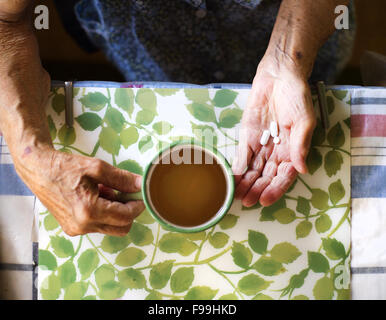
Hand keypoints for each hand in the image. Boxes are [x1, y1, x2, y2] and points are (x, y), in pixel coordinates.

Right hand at [16, 147, 144, 235]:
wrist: (38, 170)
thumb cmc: (65, 167)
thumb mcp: (97, 168)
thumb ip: (122, 179)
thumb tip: (141, 185)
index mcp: (88, 211)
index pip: (125, 217)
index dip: (137, 206)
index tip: (141, 195)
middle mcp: (82, 226)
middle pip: (121, 228)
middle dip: (128, 211)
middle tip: (123, 192)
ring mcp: (76, 229)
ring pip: (110, 227)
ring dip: (114, 211)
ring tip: (103, 190)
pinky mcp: (72, 228)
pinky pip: (98, 225)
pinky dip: (103, 213)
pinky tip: (94, 196)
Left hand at [232, 57, 315, 206]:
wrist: (279, 76)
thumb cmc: (297, 96)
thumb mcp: (304, 120)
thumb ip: (301, 144)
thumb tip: (302, 169)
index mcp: (292, 151)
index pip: (284, 176)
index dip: (275, 189)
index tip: (265, 200)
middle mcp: (276, 151)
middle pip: (266, 176)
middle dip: (257, 190)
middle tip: (246, 202)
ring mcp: (261, 145)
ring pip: (253, 170)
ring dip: (246, 184)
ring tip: (237, 197)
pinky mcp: (247, 137)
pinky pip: (242, 156)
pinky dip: (237, 168)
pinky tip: (232, 180)